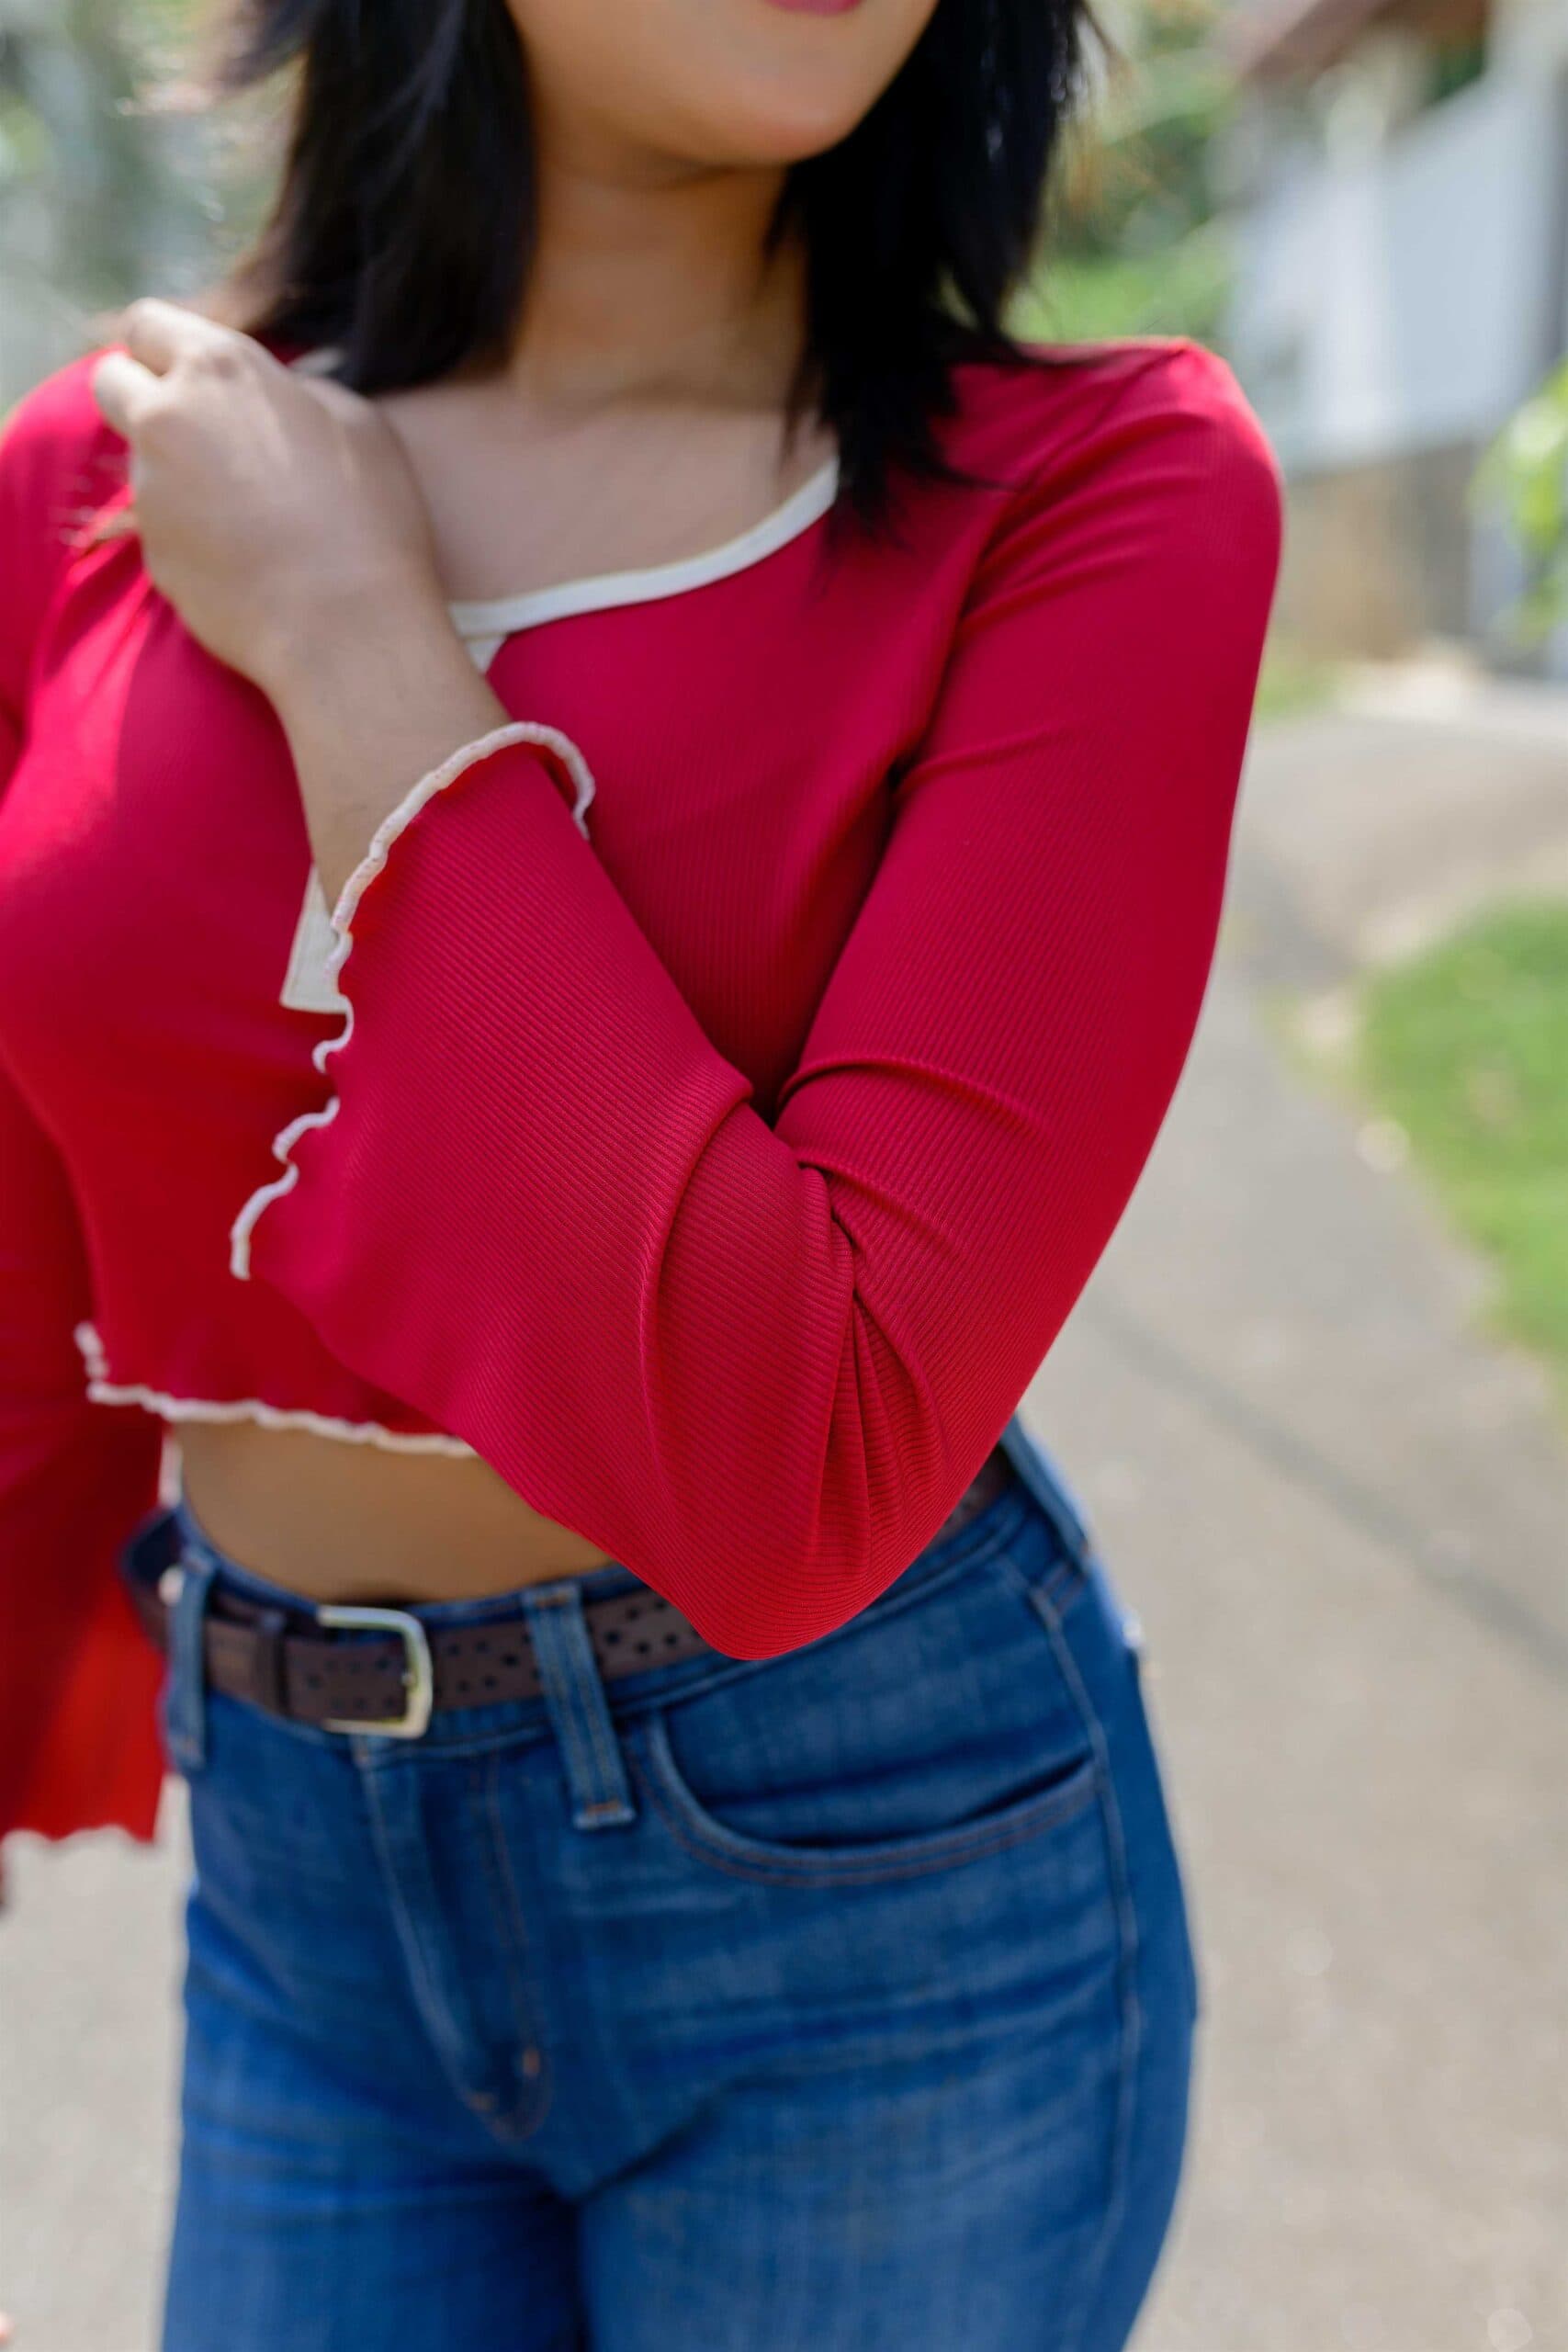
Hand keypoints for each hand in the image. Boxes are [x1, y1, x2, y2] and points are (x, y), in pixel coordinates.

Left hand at [89, 300, 449, 699]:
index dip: (165, 344)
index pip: (146, 324)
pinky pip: (162, 527)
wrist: (347, 630)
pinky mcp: (151, 552)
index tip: (188, 369)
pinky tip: (247, 558)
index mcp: (219, 370)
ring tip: (249, 512)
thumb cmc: (370, 518)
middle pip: (111, 382)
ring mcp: (150, 491)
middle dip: (140, 393)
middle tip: (196, 428)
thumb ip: (295, 390)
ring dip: (178, 472)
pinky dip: (192, 534)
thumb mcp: (355, 421)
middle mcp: (167, 420)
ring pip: (143, 461)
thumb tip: (275, 393)